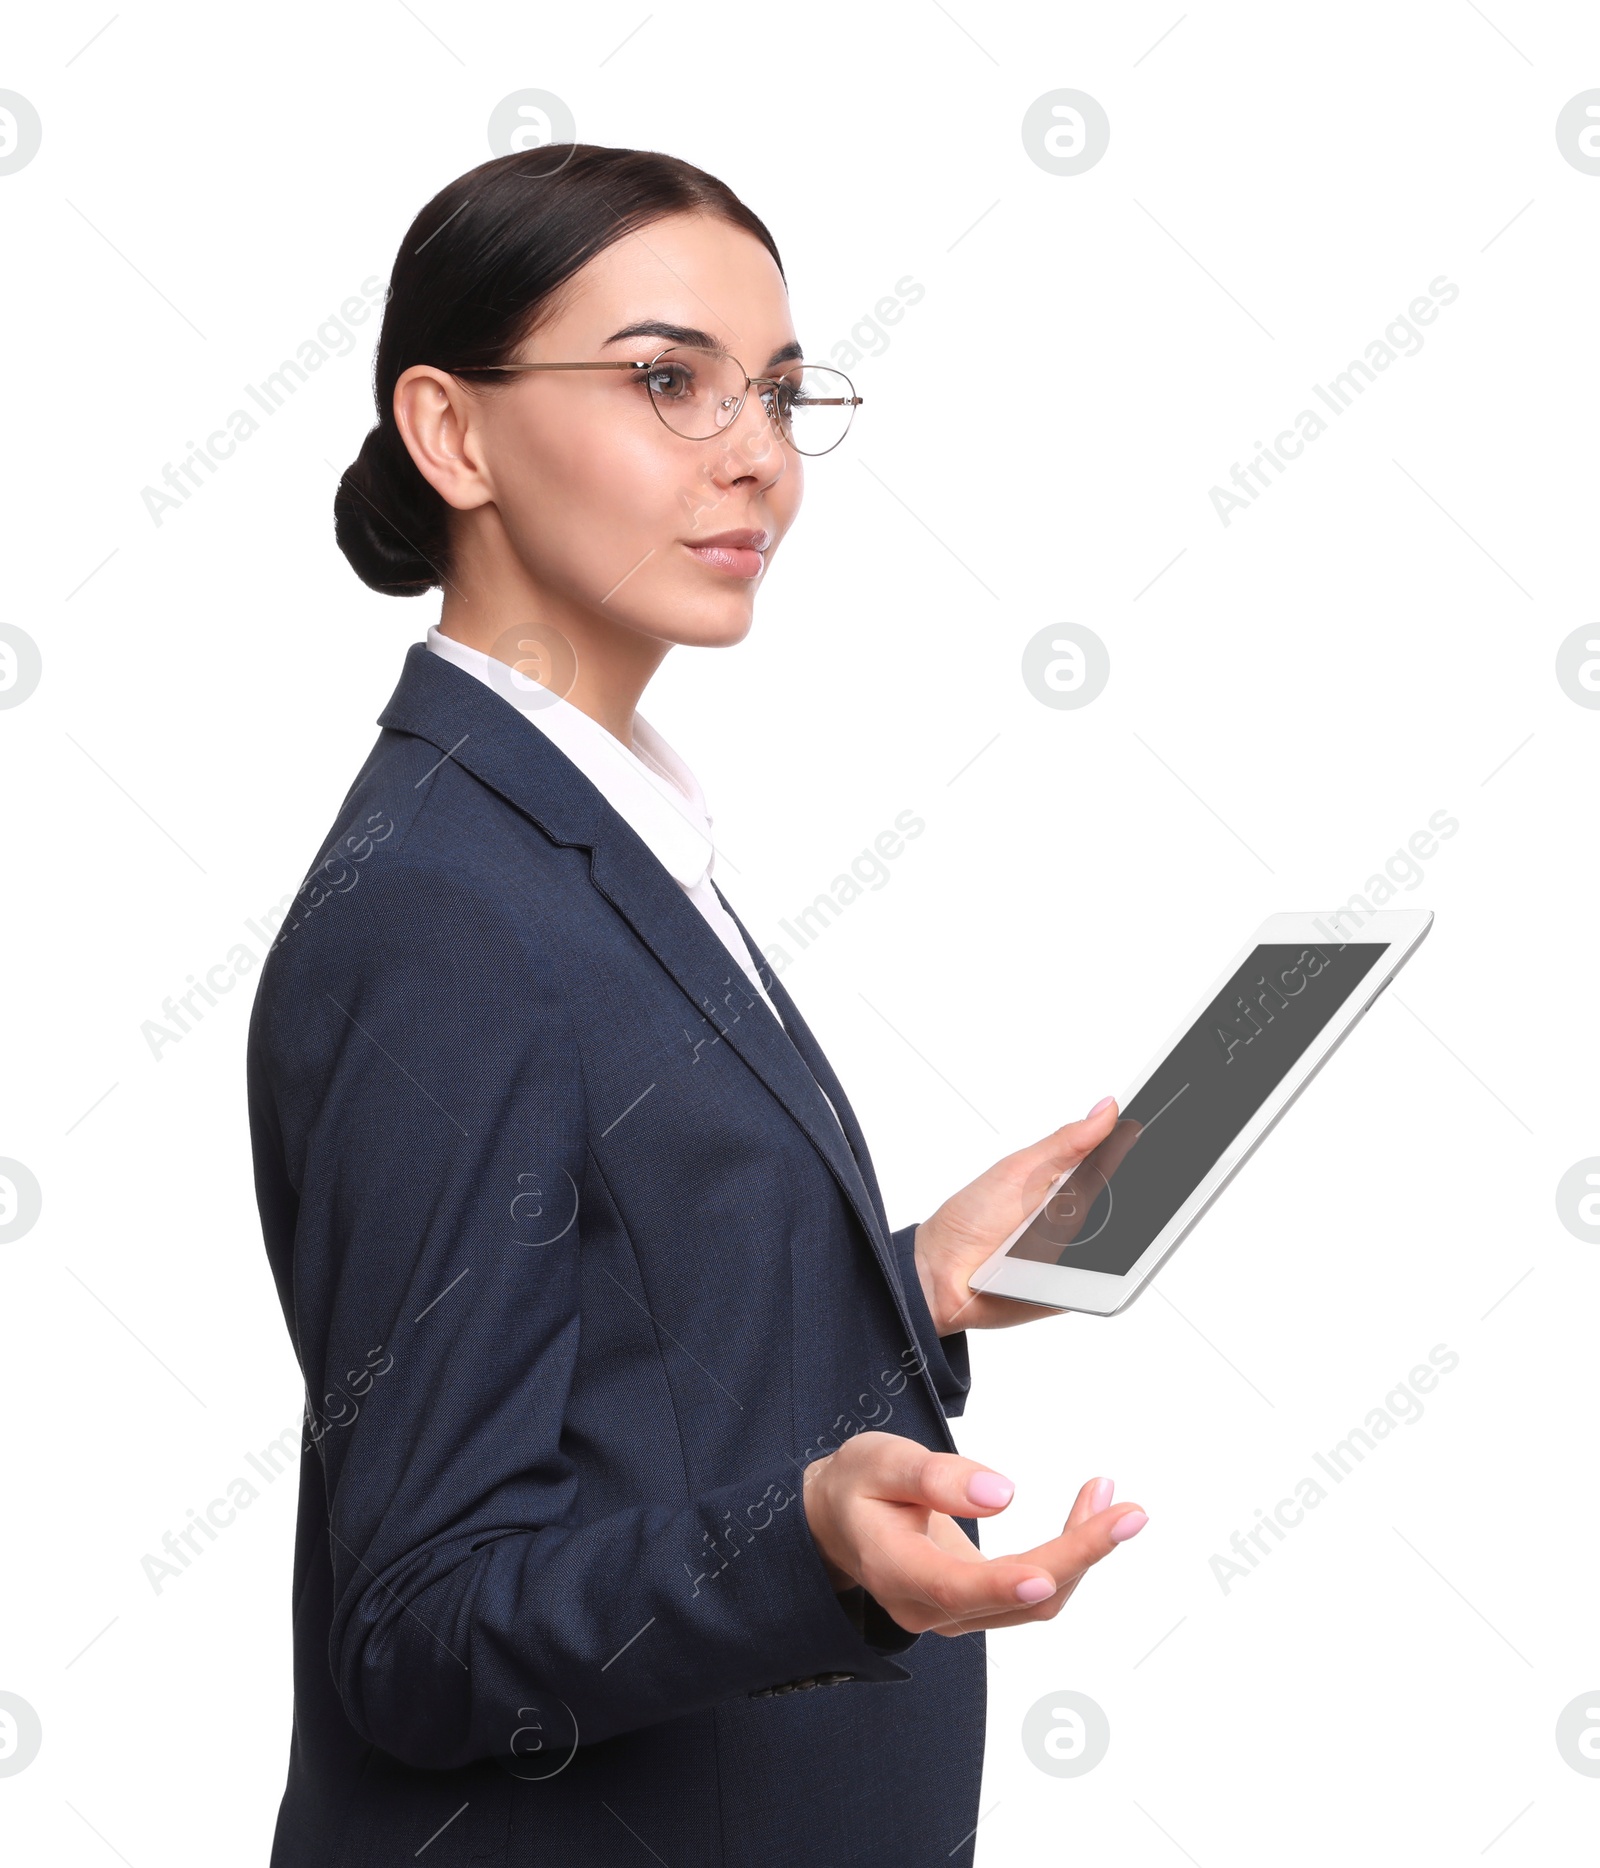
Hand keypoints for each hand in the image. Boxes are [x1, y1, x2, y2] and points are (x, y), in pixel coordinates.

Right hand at [802, 1431, 1146, 1634]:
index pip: (955, 1587)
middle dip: (1079, 1556)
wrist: (839, 1520)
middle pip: (1018, 1599)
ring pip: (1034, 1600)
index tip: (1050, 1571)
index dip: (1004, 1584)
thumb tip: (1002, 1495)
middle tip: (1130, 1512)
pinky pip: (1032, 1590)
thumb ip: (934, 1477)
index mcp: (894, 1569)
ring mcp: (955, 1614)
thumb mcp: (880, 1461)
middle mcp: (927, 1607)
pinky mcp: (977, 1605)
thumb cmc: (858, 1485)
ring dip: (1081, 1554)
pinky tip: (1089, 1513)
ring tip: (1113, 1499)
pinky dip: (1068, 1554)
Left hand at [912, 1097, 1143, 1334]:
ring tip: (1074, 1228)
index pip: (1118, 1164)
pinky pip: (1100, 1282)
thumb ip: (1067, 1143)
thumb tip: (1108, 1107)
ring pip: (1121, 1246)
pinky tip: (1077, 1259)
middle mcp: (1079, 1219)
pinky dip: (1099, 1272)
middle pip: (1127, 1205)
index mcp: (1069, 1182)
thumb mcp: (1021, 1169)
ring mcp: (1079, 1256)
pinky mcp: (1075, 1290)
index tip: (1170, 1137)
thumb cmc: (972, 1216)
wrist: (940, 1274)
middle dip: (1139, 1194)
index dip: (1145, 1154)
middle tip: (1127, 1187)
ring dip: (1119, 1236)